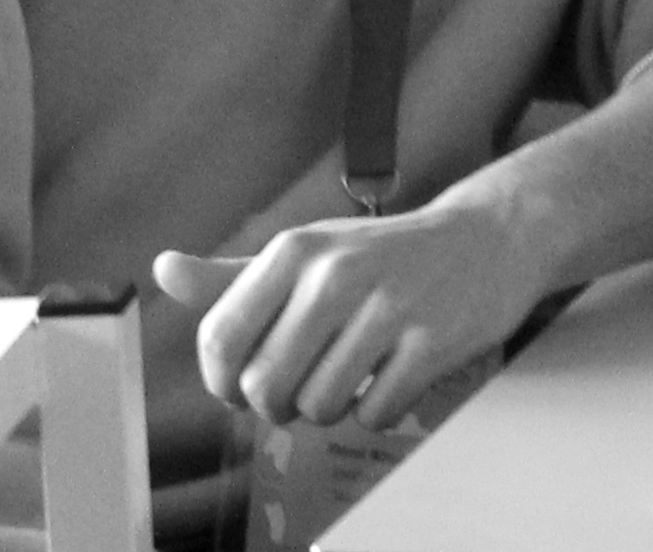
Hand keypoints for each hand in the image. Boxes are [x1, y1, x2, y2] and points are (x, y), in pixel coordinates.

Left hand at [154, 199, 532, 430]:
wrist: (488, 239)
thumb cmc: (383, 256)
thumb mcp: (307, 254)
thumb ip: (234, 277)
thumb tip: (164, 270)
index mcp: (294, 251)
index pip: (221, 340)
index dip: (223, 382)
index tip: (243, 385)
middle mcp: (337, 274)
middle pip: (265, 387)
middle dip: (278, 404)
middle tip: (302, 386)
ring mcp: (388, 308)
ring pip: (318, 407)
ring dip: (329, 408)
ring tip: (349, 377)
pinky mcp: (432, 342)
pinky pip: (373, 413)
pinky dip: (375, 410)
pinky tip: (388, 377)